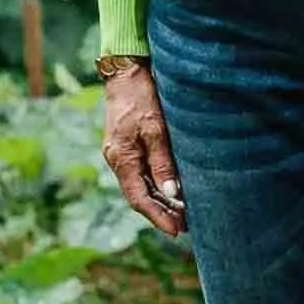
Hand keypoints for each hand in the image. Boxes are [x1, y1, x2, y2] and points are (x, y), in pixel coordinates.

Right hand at [101, 63, 185, 236]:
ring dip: (160, 201)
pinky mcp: (128, 146)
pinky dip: (157, 185)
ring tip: (182, 213)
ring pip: (141, 186)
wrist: (126, 72)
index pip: (138, 199)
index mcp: (121, 158)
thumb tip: (172, 194)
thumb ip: (162, 163)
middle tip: (185, 226)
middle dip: (161, 213)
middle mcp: (118, 160)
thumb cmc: (141, 97)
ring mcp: (121, 153)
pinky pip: (142, 173)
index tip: (175, 231)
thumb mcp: (155, 129)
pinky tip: (171, 190)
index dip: (157, 217)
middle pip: (139, 196)